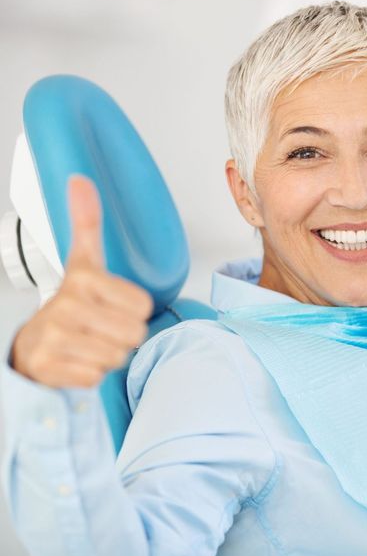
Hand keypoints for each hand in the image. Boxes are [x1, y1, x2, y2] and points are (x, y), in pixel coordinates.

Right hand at [10, 175, 153, 387]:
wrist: (34, 343)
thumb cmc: (71, 302)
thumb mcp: (83, 260)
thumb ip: (87, 222)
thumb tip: (80, 179)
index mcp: (83, 279)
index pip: (142, 306)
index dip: (133, 310)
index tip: (111, 305)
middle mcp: (65, 306)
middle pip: (134, 334)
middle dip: (123, 335)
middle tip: (102, 328)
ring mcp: (53, 338)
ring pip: (117, 356)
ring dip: (109, 355)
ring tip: (89, 342)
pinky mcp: (46, 367)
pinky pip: (95, 376)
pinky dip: (91, 373)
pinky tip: (76, 360)